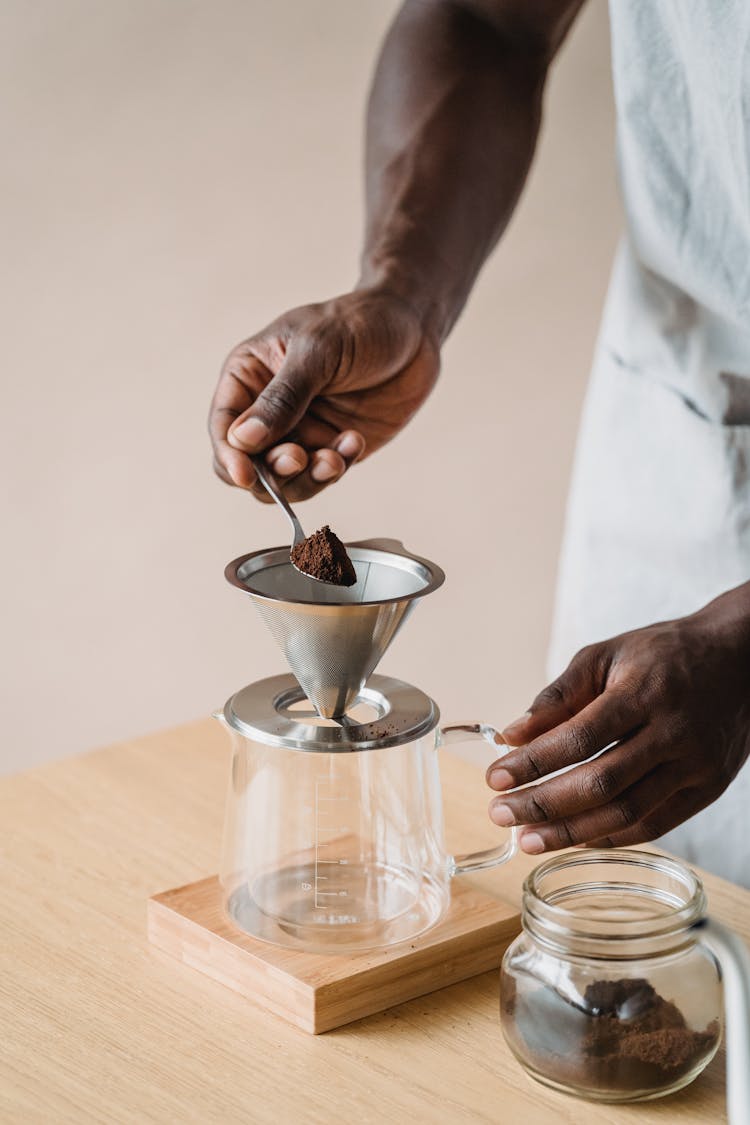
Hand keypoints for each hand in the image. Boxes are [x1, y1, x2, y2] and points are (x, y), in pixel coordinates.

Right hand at [209, 287, 439, 501]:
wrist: (413, 327)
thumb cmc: (359, 323)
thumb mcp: (317, 351)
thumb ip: (282, 397)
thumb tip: (242, 439)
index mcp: (249, 377)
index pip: (223, 426)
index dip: (230, 456)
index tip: (245, 475)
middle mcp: (268, 410)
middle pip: (249, 463)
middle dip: (271, 471)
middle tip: (300, 457)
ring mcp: (302, 431)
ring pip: (285, 480)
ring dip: (307, 478)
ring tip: (336, 456)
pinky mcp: (332, 446)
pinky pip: (323, 475)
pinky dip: (336, 467)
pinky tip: (354, 440)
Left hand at [486, 583, 749, 854]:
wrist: (741, 660)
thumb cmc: (664, 654)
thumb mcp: (606, 655)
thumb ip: (559, 696)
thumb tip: (512, 735)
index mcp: (645, 692)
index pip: (581, 737)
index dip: (534, 762)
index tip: (495, 777)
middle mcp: (674, 733)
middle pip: (602, 783)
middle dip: (544, 803)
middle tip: (502, 813)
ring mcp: (696, 766)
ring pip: (628, 813)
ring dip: (572, 832)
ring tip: (529, 837)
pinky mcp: (707, 789)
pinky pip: (653, 824)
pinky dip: (609, 836)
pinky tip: (574, 837)